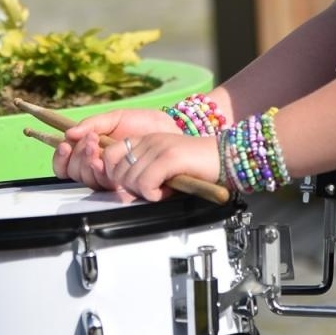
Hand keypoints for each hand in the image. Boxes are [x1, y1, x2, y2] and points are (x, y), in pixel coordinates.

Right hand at [51, 107, 180, 190]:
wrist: (169, 132)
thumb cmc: (144, 124)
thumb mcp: (116, 118)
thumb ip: (92, 124)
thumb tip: (69, 134)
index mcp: (93, 151)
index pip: (66, 163)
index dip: (61, 158)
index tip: (65, 145)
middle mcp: (99, 167)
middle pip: (74, 172)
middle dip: (78, 156)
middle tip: (91, 141)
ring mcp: (111, 177)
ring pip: (87, 180)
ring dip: (87, 163)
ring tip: (97, 145)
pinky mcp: (124, 185)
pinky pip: (104, 186)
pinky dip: (100, 172)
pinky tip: (104, 160)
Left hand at [101, 131, 219, 202]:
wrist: (226, 158)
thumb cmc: (197, 168)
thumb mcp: (164, 166)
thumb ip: (144, 172)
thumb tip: (126, 188)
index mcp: (145, 140)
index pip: (109, 155)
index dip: (115, 175)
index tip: (131, 186)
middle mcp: (149, 140)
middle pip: (117, 171)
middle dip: (130, 188)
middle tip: (150, 190)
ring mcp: (159, 147)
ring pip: (130, 179)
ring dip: (144, 192)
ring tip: (162, 190)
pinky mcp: (170, 157)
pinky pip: (146, 183)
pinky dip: (153, 194)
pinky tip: (165, 192)